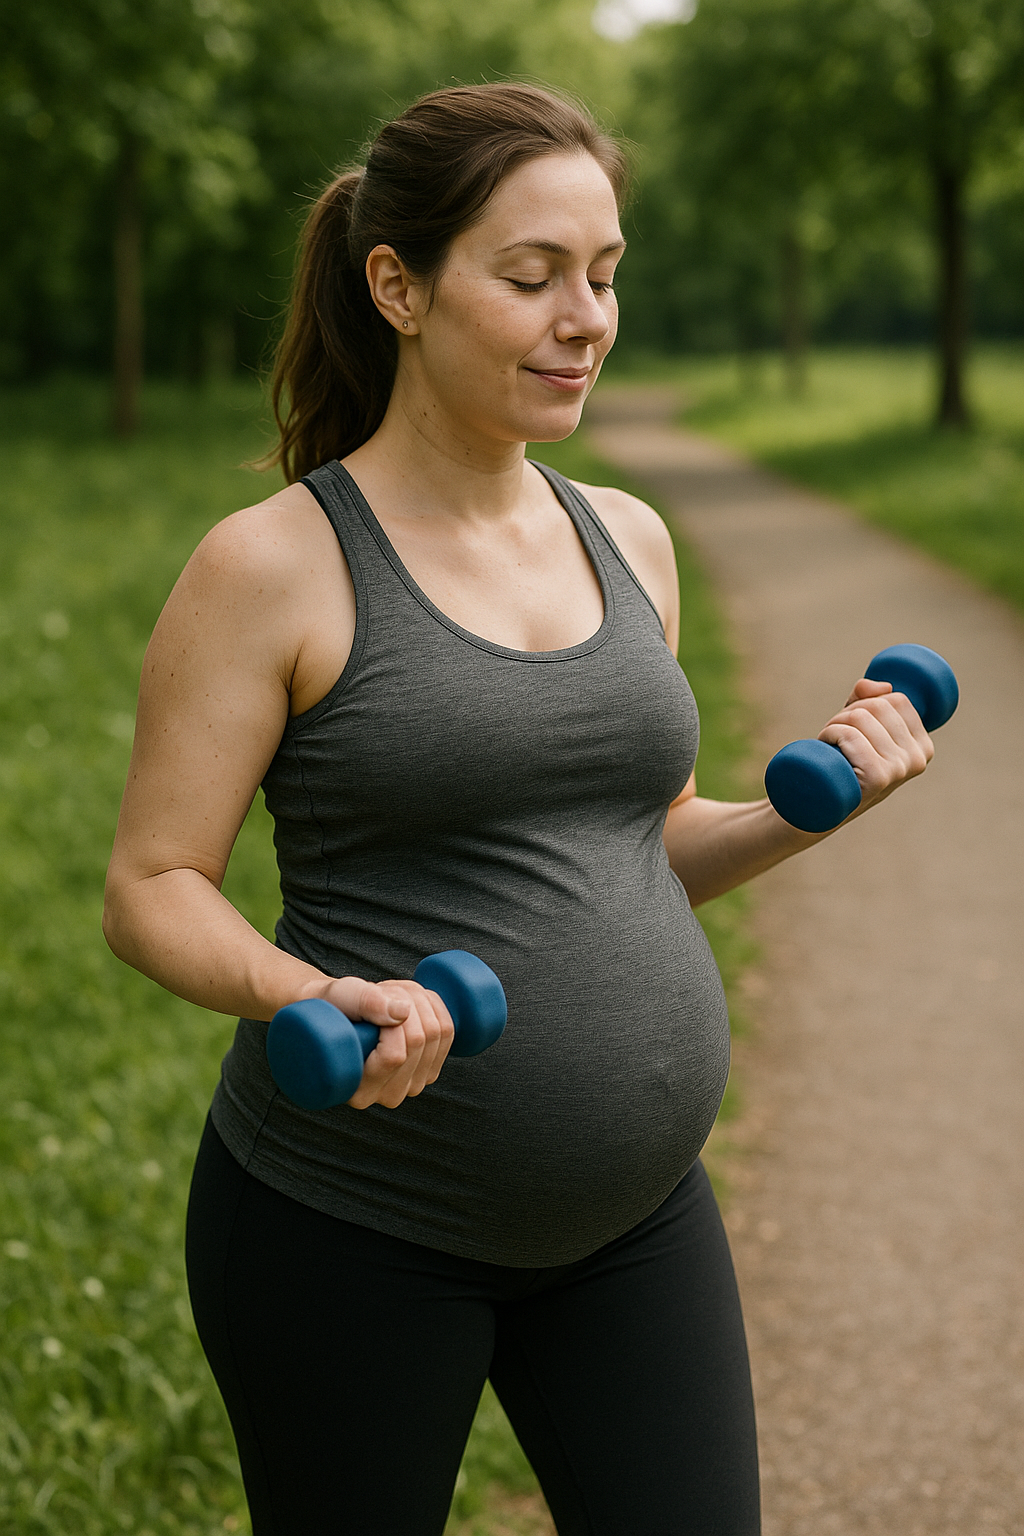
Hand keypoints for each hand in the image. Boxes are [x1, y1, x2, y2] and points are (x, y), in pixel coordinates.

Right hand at [295, 974, 454, 1108]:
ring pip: (438, 1033)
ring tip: (392, 996)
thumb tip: (402, 1013)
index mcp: (359, 1091)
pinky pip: (449, 1032)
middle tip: (382, 992)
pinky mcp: (429, 1069)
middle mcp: (388, 1095)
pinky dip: (435, 1005)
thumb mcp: (341, 998)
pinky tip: (412, 1002)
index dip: (390, 1022)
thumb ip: (365, 1003)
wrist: (340, 1013)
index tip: (374, 1004)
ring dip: (420, 1000)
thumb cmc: (333, 1008)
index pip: (394, 1056)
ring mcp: (412, 1084)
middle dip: (406, 1002)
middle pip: (420, 1042)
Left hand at [817, 676, 933, 818]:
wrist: (820, 807)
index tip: (853, 725)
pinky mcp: (877, 777)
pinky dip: (830, 733)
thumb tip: (882, 686)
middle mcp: (917, 759)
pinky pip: (850, 735)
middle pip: (877, 706)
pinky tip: (826, 748)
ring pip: (860, 717)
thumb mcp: (859, 728)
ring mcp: (899, 770)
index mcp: (922, 746)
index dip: (867, 703)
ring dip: (835, 724)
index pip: (897, 699)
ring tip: (830, 744)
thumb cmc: (842, 762)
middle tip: (835, 735)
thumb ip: (869, 699)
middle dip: (847, 713)